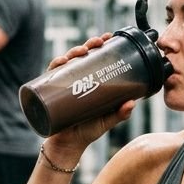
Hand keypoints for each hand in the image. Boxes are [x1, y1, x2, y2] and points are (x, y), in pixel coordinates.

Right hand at [43, 33, 136, 152]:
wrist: (68, 146)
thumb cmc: (88, 132)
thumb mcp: (106, 121)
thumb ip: (119, 113)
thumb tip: (133, 103)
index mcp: (89, 82)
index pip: (94, 58)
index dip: (99, 45)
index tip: (108, 37)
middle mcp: (75, 80)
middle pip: (80, 56)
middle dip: (88, 45)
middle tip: (97, 43)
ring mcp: (62, 85)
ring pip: (66, 62)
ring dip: (73, 52)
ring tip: (82, 52)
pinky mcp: (50, 92)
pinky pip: (50, 75)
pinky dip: (55, 66)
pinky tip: (61, 62)